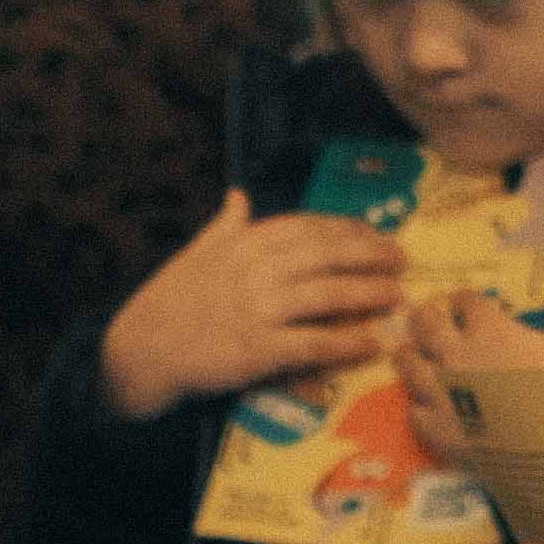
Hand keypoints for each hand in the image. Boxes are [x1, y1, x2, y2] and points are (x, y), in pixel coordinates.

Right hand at [101, 191, 410, 419]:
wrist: (141, 348)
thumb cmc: (171, 300)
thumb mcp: (197, 252)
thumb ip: (226, 224)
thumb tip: (239, 194)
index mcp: (244, 243)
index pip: (307, 227)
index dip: (346, 229)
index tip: (373, 233)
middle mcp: (256, 270)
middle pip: (326, 254)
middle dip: (369, 254)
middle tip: (402, 258)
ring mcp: (258, 309)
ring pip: (327, 295)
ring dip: (368, 293)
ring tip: (398, 295)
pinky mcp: (258, 349)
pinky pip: (312, 343)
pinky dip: (345, 342)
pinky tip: (370, 342)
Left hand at [389, 284, 543, 466]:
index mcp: (490, 329)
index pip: (468, 303)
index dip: (464, 299)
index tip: (463, 300)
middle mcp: (457, 355)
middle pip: (428, 326)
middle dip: (425, 317)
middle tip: (423, 315)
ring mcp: (443, 393)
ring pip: (410, 366)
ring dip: (408, 355)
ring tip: (406, 352)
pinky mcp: (439, 430)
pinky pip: (416, 413)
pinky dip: (416, 407)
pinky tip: (419, 407)